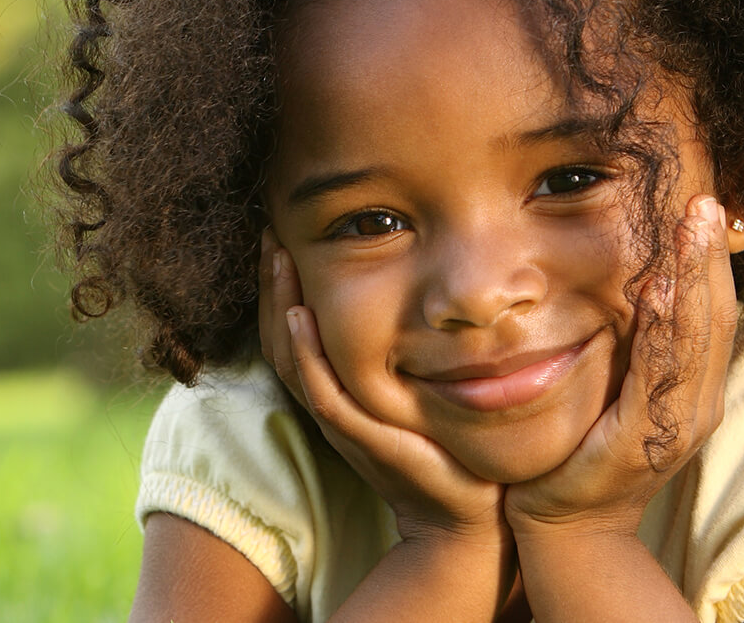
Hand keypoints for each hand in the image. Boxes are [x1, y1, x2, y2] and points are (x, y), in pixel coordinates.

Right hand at [259, 231, 508, 548]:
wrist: (472, 512)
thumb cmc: (451, 447)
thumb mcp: (422, 386)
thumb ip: (410, 349)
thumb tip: (426, 292)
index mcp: (340, 390)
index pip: (293, 331)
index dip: (281, 286)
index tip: (284, 236)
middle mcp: (333, 404)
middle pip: (281, 336)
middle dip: (273, 283)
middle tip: (271, 232)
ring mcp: (343, 422)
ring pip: (292, 357)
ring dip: (280, 304)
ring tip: (279, 257)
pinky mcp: (362, 438)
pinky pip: (320, 391)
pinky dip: (304, 353)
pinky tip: (300, 314)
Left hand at [504, 194, 738, 538]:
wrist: (565, 525)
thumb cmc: (582, 450)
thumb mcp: (615, 387)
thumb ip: (631, 345)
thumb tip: (634, 282)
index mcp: (694, 388)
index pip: (713, 311)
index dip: (711, 259)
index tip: (704, 205)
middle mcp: (699, 403)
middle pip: (716, 315)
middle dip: (710, 254)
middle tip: (706, 198)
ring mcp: (677, 424)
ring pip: (696, 337)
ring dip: (694, 276)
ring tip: (692, 224)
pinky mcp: (644, 440)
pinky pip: (658, 374)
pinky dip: (662, 330)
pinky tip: (658, 291)